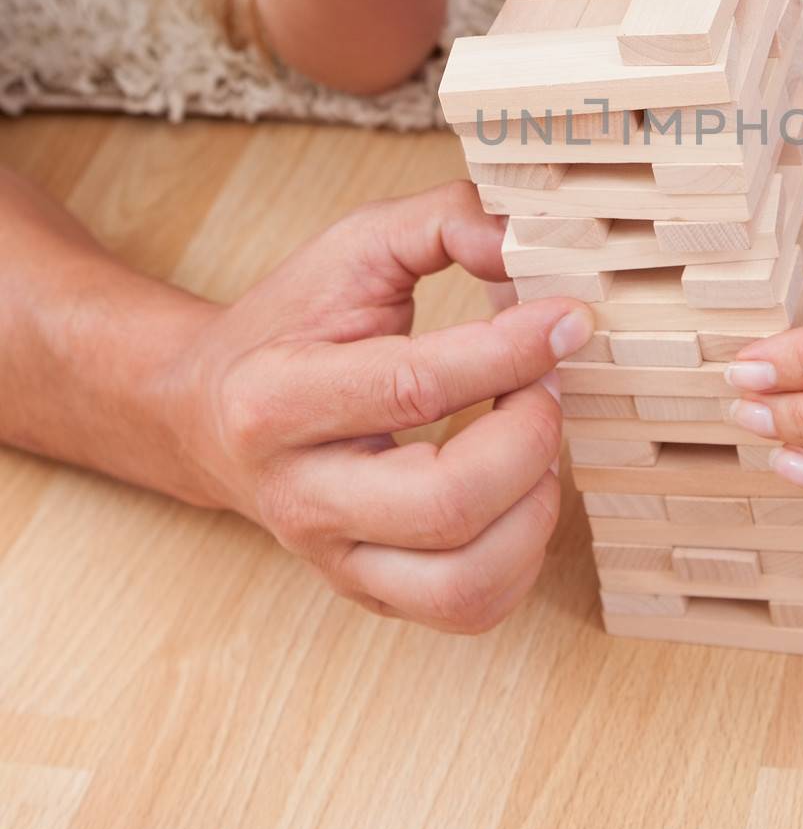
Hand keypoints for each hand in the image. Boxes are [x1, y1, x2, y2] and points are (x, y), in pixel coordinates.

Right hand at [168, 181, 595, 633]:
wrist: (209, 413)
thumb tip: (528, 246)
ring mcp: (334, 559)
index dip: (513, 351)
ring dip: (535, 505)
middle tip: (548, 381)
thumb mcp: (356, 246)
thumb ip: (445, 221)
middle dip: (531, 435)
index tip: (569, 317)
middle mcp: (299, 496)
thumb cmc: (295, 323)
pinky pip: (470, 607)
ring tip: (532, 440)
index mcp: (276, 397)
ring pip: (463, 583)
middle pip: (447, 504)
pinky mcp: (370, 593)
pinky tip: (518, 488)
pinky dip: (523, 551)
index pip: (414, 387)